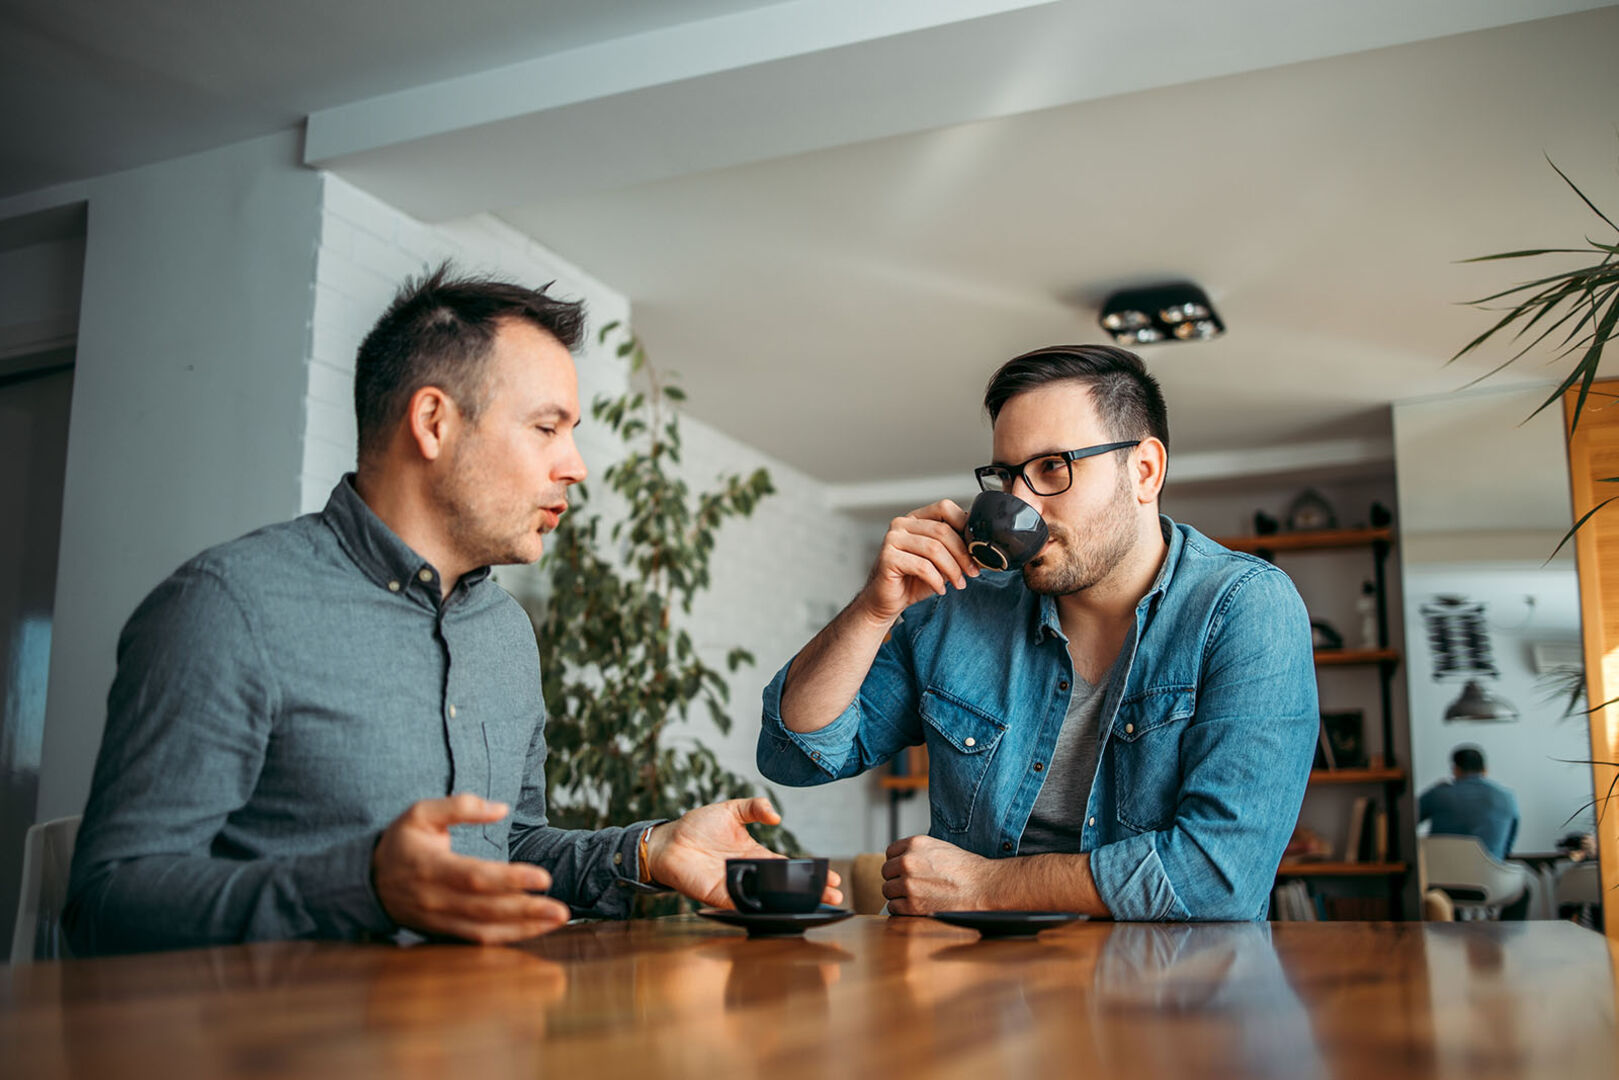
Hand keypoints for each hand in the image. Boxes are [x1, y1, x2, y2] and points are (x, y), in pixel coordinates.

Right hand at [373, 794, 570, 943]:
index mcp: (429, 867)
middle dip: (526, 910)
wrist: (369, 880)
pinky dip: (508, 937)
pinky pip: (478, 940)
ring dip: (524, 928)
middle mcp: (434, 899)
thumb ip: (459, 806)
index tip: (543, 878)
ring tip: (557, 921)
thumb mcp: (421, 813)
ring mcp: (437, 920)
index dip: (510, 880)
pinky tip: (535, 930)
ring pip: (484, 930)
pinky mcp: (442, 932)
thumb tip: (500, 808)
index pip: (475, 877)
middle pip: (485, 909)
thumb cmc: (402, 841)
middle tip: (562, 909)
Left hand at [645, 797, 842, 908]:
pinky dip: (762, 906)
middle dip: (811, 892)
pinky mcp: (721, 895)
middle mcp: (749, 872)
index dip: (809, 871)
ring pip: (770, 898)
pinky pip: (745, 902)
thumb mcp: (731, 809)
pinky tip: (783, 908)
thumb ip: (754, 807)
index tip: (831, 876)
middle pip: (785, 886)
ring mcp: (737, 885)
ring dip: (792, 903)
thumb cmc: (696, 826)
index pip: (789, 866)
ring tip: (816, 906)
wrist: (669, 841)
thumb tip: (777, 815)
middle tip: (833, 897)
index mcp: (754, 854)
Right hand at [857, 500, 977, 624]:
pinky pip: (922, 566)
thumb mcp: (942, 562)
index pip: (944, 507)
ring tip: (958, 583)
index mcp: (916, 519)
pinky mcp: (888, 557)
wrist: (888, 601)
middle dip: (963, 554)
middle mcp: (902, 524)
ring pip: (934, 549)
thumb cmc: (913, 580)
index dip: (964, 525)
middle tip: (972, 572)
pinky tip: (940, 588)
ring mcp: (892, 539)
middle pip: (942, 531)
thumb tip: (982, 546)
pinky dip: (936, 580)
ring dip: (952, 569)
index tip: (976, 547)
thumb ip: (956, 549)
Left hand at [881, 835, 1000, 914]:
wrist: (983, 887)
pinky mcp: (912, 905)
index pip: (890, 853)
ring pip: (888, 890)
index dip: (897, 862)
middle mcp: (908, 862)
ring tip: (915, 896)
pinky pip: (894, 907)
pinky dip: (902, 909)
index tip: (903, 870)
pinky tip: (916, 906)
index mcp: (915, 844)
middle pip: (886, 872)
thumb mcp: (939, 848)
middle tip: (911, 885)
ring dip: (898, 895)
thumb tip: (901, 861)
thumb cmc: (966, 869)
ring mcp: (908, 884)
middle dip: (896, 879)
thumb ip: (918, 852)